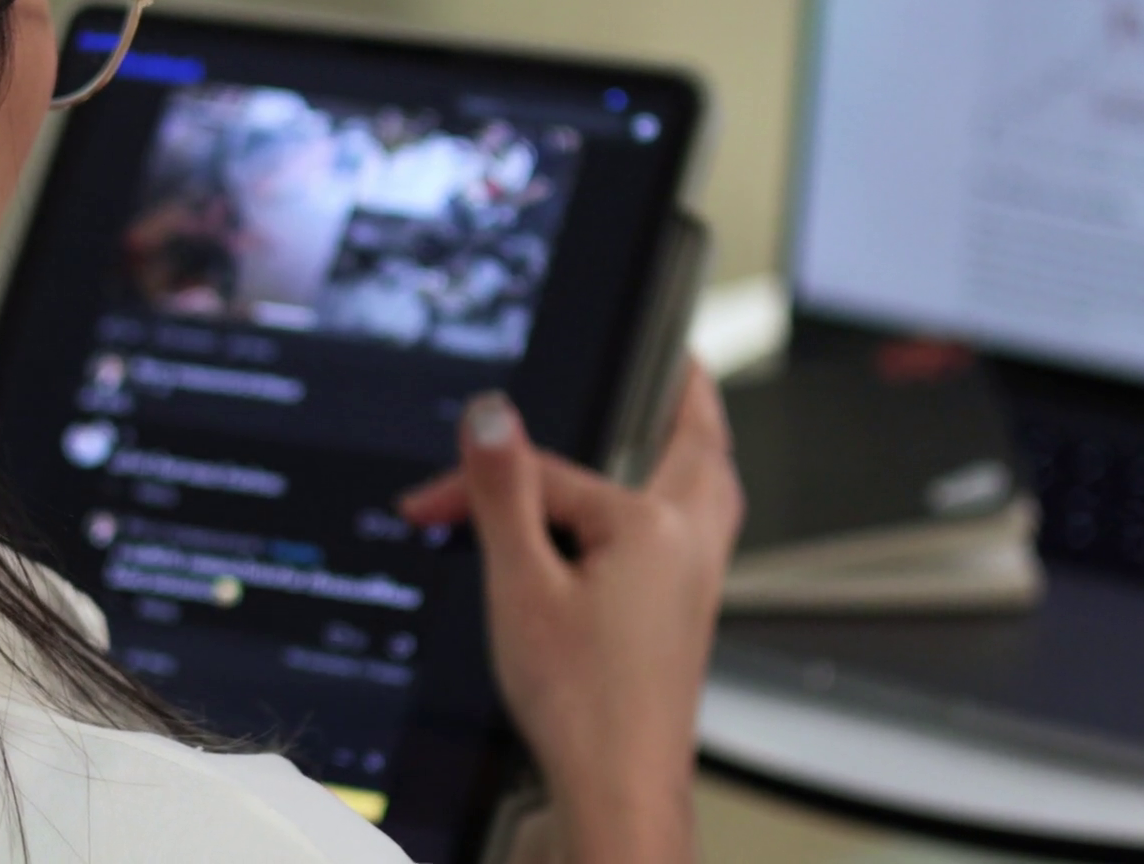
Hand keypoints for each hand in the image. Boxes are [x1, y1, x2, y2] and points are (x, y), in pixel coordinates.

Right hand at [399, 368, 742, 863]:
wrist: (619, 787)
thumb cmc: (582, 704)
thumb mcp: (520, 583)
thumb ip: (506, 490)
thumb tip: (492, 415)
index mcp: (655, 525)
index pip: (550, 474)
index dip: (480, 480)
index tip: (428, 502)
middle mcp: (692, 545)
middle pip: (702, 444)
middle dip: (687, 395)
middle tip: (677, 357)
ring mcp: (698, 583)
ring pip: (714, 489)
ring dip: (697, 448)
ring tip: (684, 421)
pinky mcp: (689, 617)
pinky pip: (703, 532)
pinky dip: (688, 500)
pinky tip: (659, 521)